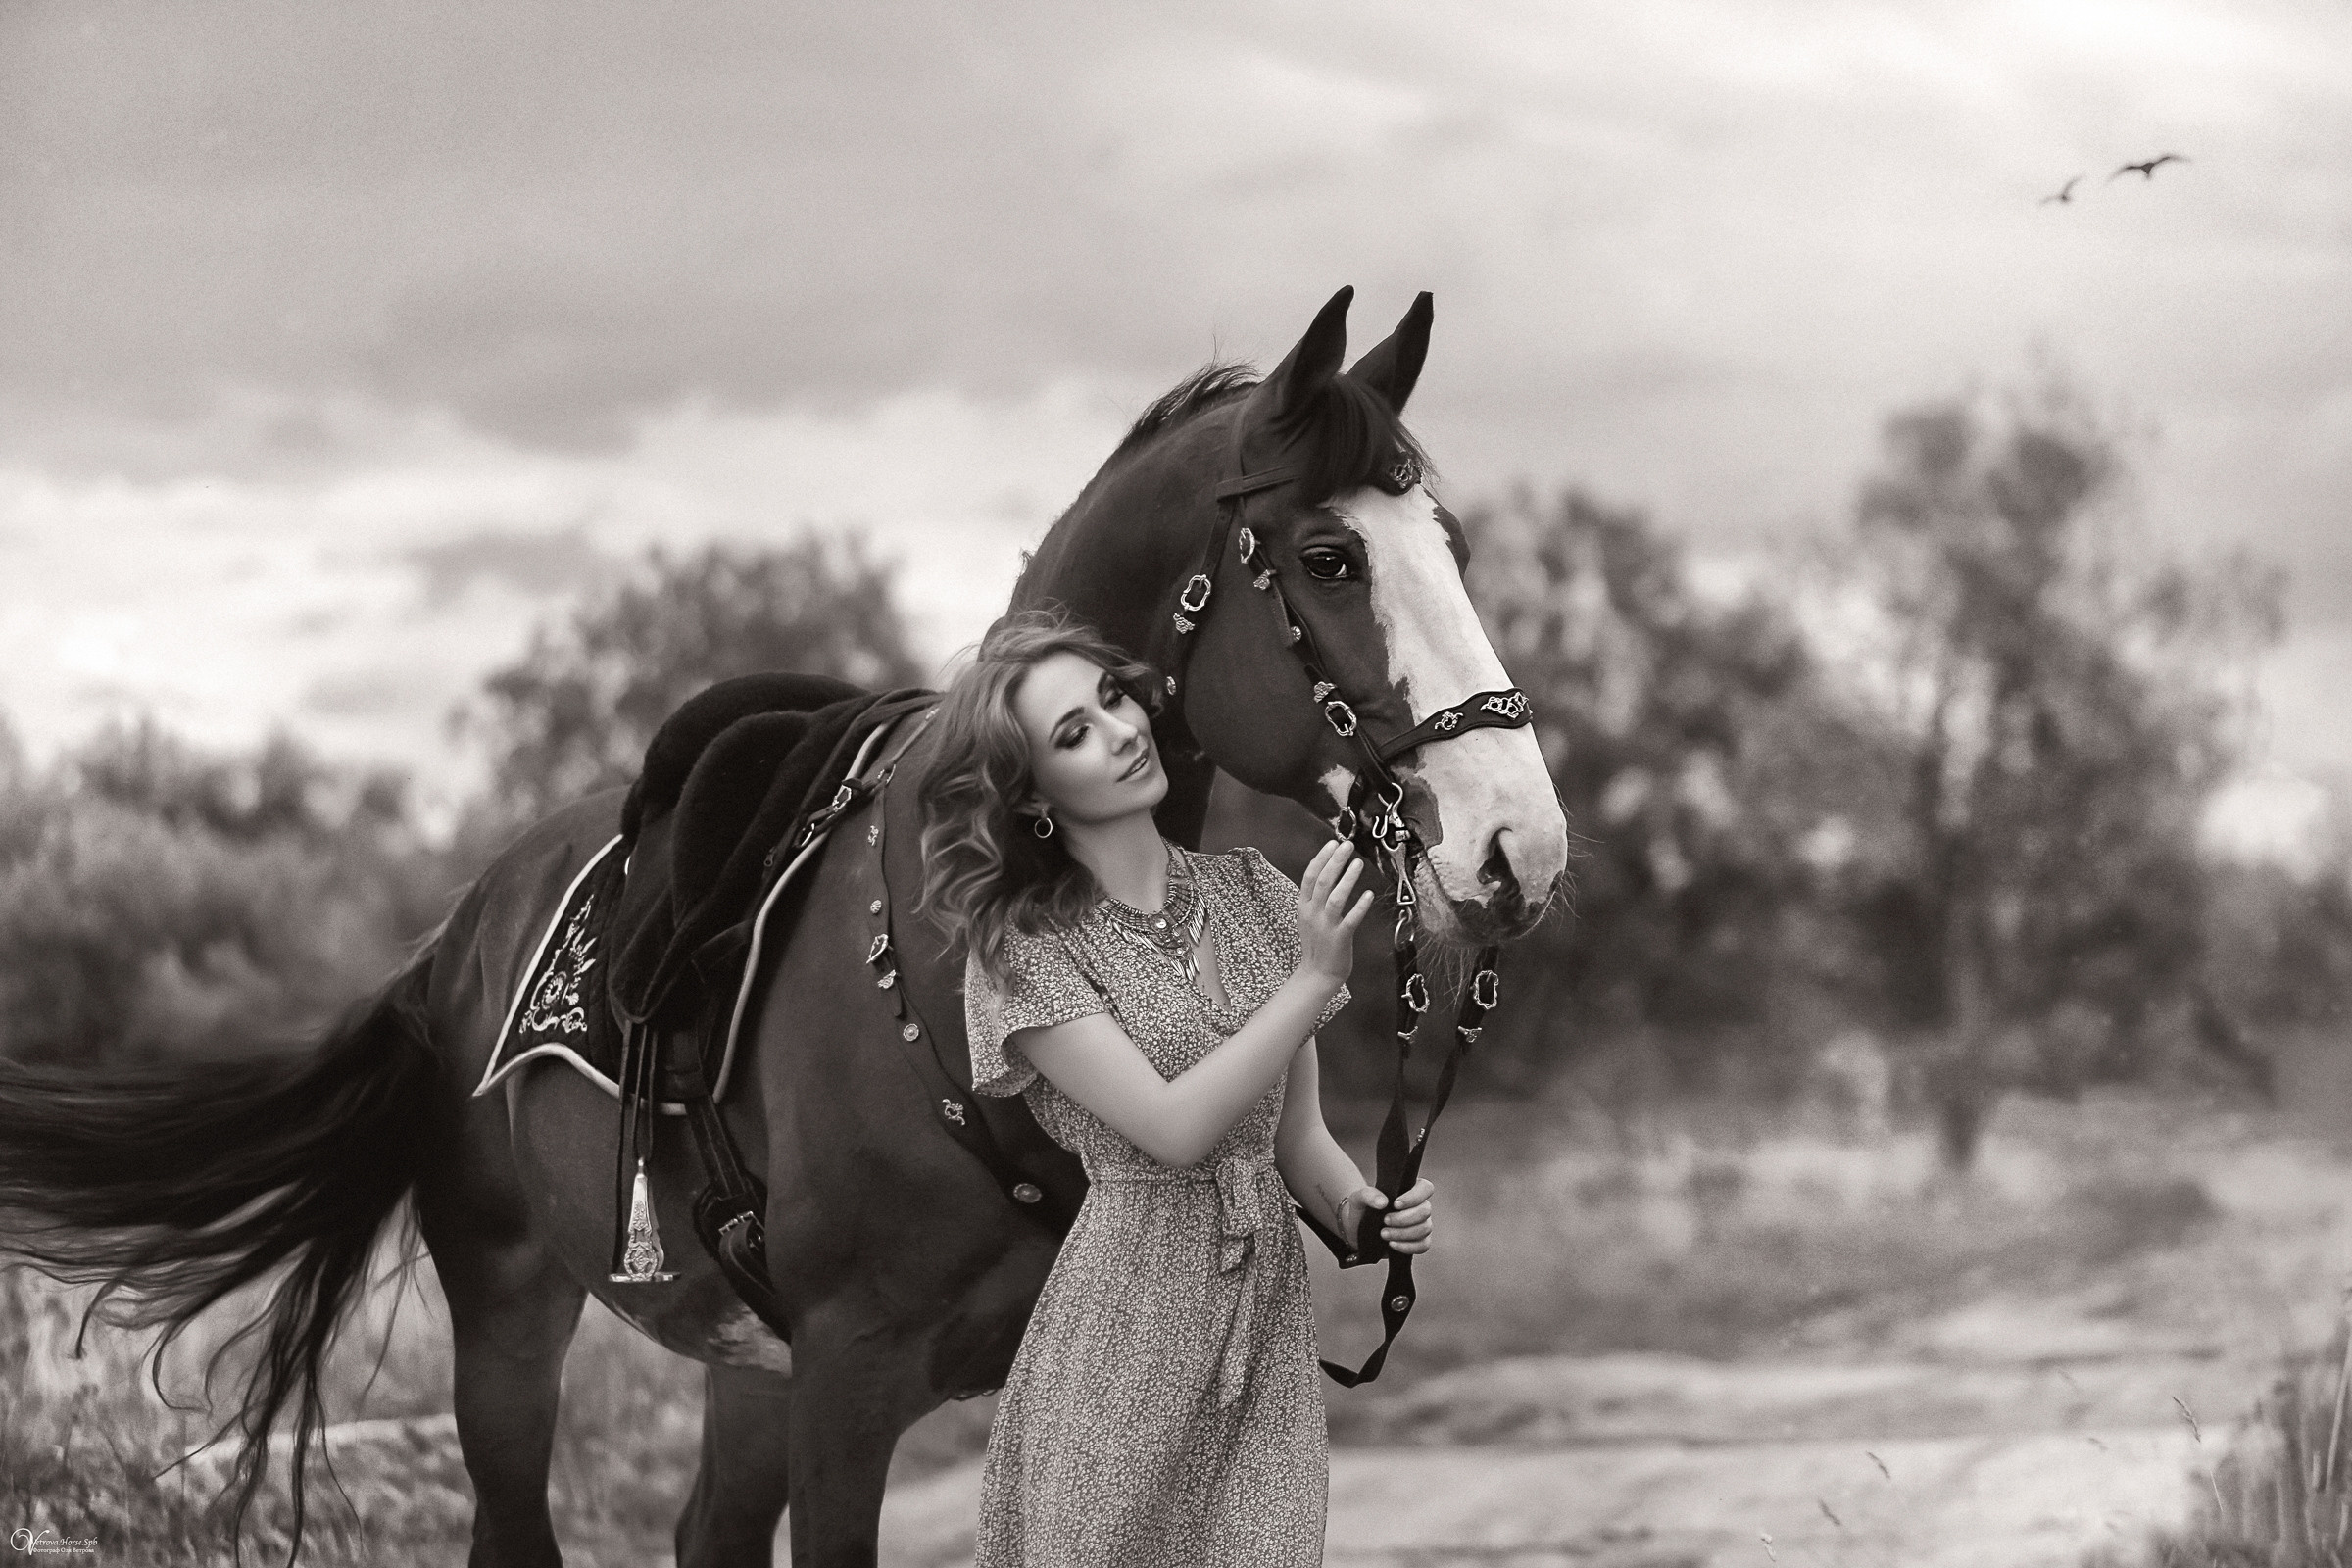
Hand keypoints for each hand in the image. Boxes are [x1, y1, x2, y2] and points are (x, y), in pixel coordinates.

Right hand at [1296, 839, 1375, 984]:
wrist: (1317, 974)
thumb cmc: (1317, 944)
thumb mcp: (1308, 917)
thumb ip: (1315, 898)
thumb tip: (1326, 872)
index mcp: (1303, 906)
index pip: (1309, 876)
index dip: (1321, 858)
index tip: (1332, 844)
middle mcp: (1312, 914)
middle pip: (1322, 882)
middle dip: (1335, 861)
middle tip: (1347, 846)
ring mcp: (1325, 926)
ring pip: (1335, 898)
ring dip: (1347, 879)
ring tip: (1358, 864)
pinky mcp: (1340, 938)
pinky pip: (1351, 919)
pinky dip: (1360, 906)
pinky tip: (1368, 894)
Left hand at [1342, 1176, 1435, 1254]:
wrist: (1358, 1230)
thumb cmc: (1362, 1209)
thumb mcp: (1359, 1198)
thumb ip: (1369, 1195)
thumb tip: (1383, 1202)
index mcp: (1409, 1190)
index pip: (1426, 1188)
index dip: (1415, 1197)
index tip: (1395, 1204)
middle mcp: (1419, 1206)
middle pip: (1425, 1210)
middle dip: (1404, 1218)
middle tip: (1385, 1221)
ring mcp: (1421, 1224)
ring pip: (1425, 1228)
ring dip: (1404, 1233)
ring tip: (1383, 1234)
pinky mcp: (1418, 1242)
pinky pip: (1423, 1245)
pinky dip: (1408, 1246)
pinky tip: (1392, 1244)